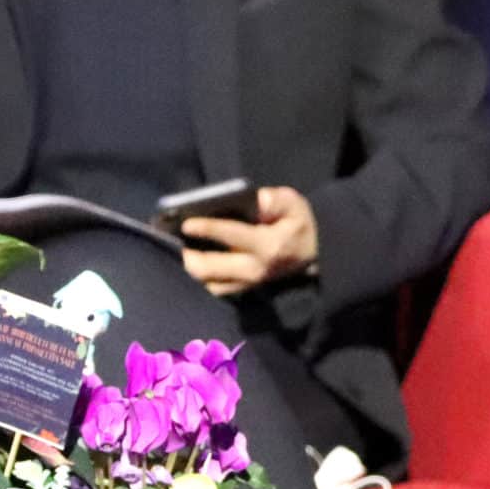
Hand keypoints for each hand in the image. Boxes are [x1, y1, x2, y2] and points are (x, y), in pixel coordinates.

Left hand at [181, 186, 319, 297]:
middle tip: (175, 241)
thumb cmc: (298, 223)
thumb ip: (275, 200)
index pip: (232, 235)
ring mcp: (249, 282)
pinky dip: (202, 277)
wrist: (314, 252)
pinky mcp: (245, 289)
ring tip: (182, 251)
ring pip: (209, 283)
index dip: (207, 228)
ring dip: (193, 269)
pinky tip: (194, 262)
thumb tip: (257, 199)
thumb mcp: (294, 204)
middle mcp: (256, 268)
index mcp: (268, 245)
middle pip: (211, 268)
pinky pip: (216, 289)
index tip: (186, 224)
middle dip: (189, 256)